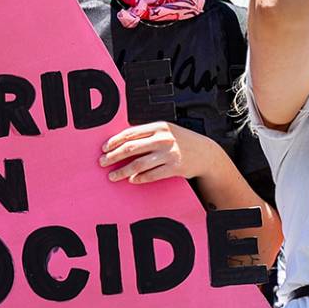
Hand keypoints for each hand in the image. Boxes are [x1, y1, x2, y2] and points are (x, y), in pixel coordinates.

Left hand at [101, 123, 217, 184]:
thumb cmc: (181, 141)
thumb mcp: (166, 131)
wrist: (206, 153)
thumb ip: (147, 134)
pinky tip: (131, 181)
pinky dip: (139, 179)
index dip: (114, 141)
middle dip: (113, 156)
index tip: (103, 148)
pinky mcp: (175, 168)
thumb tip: (122, 143)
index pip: (130, 133)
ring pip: (139, 164)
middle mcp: (163, 138)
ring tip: (112, 176)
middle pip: (131, 149)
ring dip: (123, 171)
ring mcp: (169, 153)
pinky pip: (152, 175)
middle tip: (102, 163)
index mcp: (159, 126)